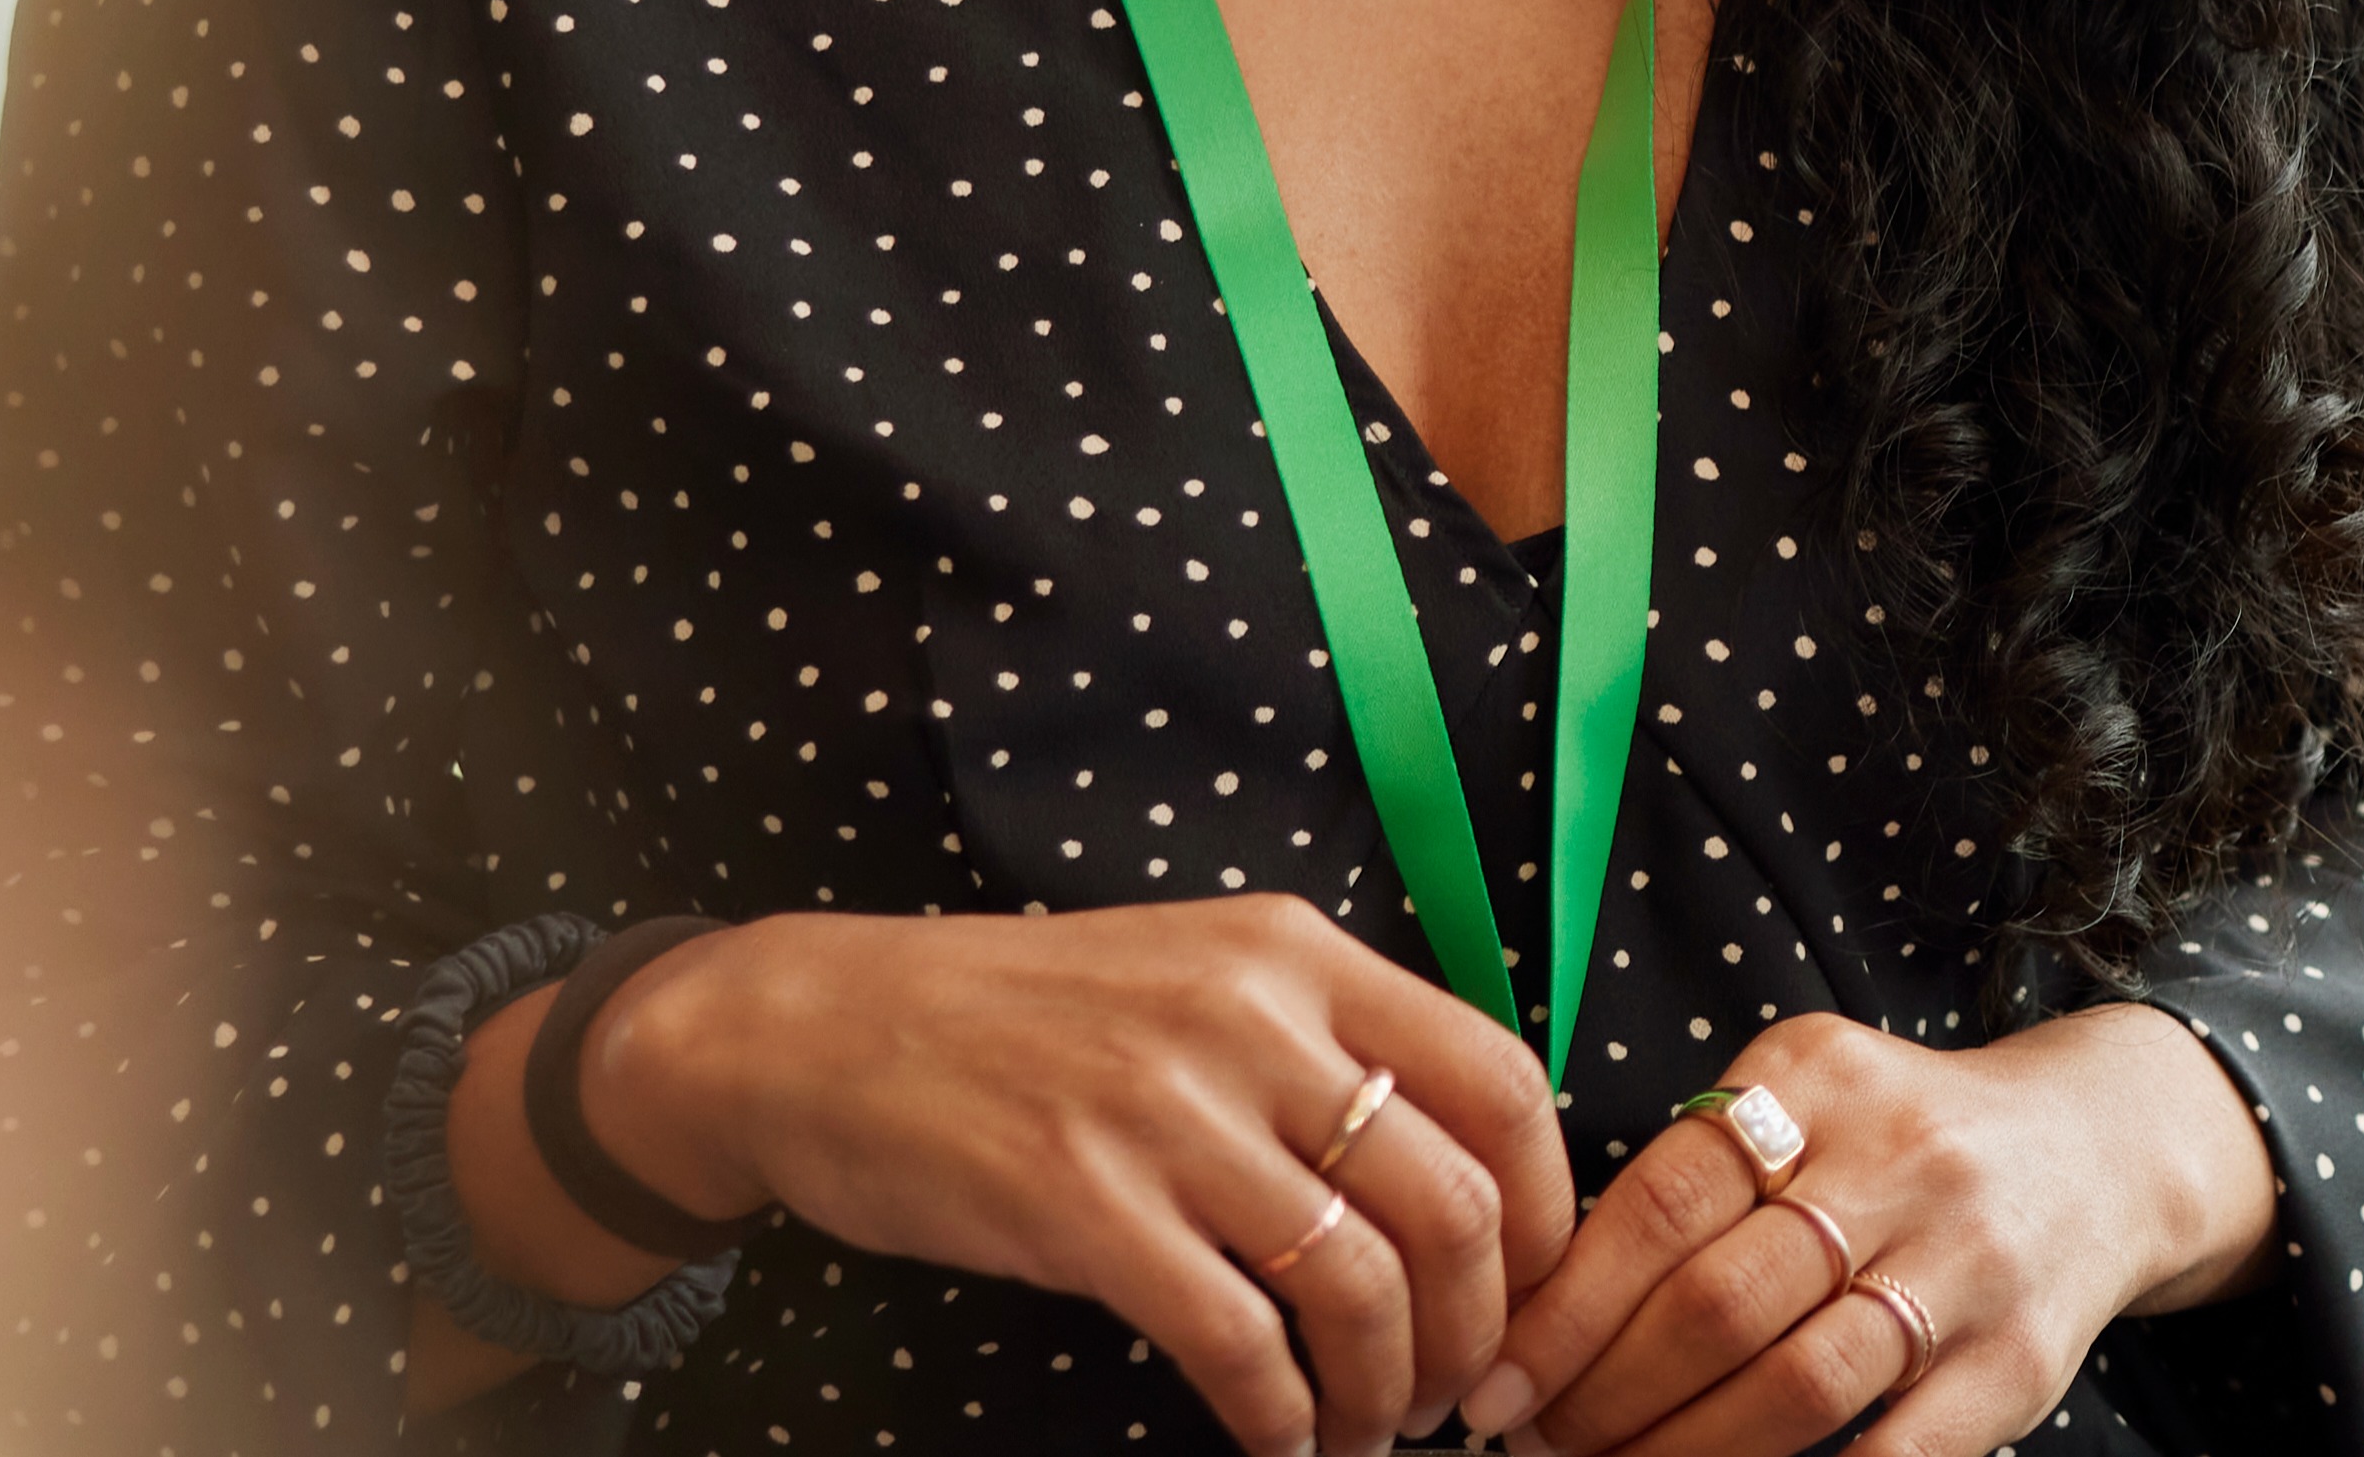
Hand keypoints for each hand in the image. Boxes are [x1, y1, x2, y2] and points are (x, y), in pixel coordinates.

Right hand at [591, 897, 1583, 1454]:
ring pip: (1359, 1286)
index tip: (1532, 1288)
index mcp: (1296, 955)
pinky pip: (1236, 1342)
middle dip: (1477, 1330)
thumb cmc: (1019, 1019)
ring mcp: (1165, 1114)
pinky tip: (1280, 1440)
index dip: (1546, 1208)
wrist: (817, 1030)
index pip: (1500, 1081)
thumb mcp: (1196, 975)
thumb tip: (1458, 1171)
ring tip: (1366, 1431)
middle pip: (1452, 1202)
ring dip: (1384, 1390)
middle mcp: (1249, 1021)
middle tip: (1451, 1395)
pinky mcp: (1081, 1209)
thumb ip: (1320, 1043)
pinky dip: (1280, 1416)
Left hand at [1458, 1006, 2282, 1456]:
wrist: (2104, 1151)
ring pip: (1797, 1386)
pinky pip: (1896, 1452)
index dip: (1566, 1310)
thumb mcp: (1807, 1104)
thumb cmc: (1906, 1145)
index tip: (1498, 1386)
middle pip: (1720, 1304)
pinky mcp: (2017, 1360)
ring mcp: (1967, 1263)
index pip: (1662, 1201)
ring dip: (1681, 1453)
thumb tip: (1540, 1315)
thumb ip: (1694, 1181)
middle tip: (1544, 1443)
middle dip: (1607, 1397)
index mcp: (1818, 1079)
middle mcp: (1901, 1161)